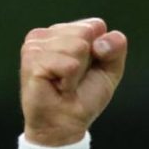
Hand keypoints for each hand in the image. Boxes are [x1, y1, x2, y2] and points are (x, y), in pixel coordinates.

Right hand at [19, 18, 126, 145]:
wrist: (66, 124)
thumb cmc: (84, 96)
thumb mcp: (110, 69)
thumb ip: (116, 47)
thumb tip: (100, 42)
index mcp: (64, 31)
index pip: (95, 25)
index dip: (101, 51)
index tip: (87, 68)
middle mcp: (47, 34)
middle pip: (86, 32)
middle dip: (88, 61)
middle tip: (73, 77)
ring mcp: (35, 46)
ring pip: (77, 46)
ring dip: (77, 73)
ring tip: (64, 83)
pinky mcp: (32, 61)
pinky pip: (69, 64)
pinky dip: (70, 81)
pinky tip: (58, 87)